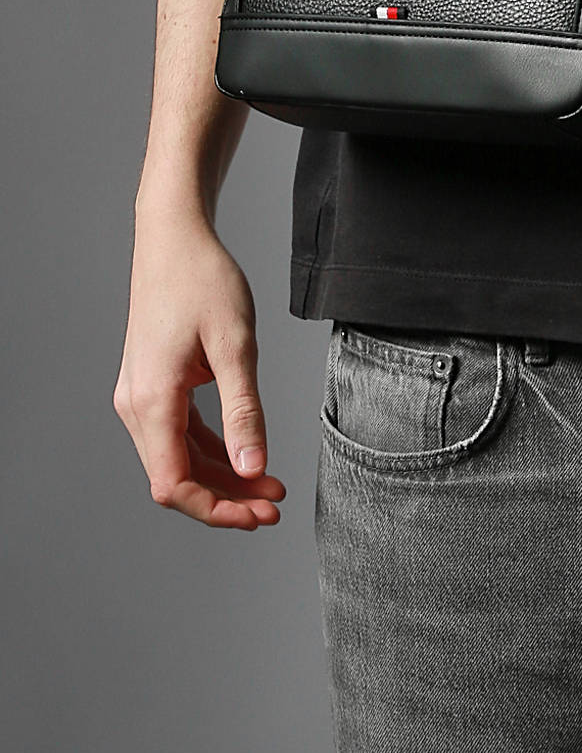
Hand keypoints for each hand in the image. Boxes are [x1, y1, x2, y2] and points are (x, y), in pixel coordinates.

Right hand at [113, 215, 285, 529]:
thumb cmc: (203, 280)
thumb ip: (244, 410)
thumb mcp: (235, 345)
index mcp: (152, 401)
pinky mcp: (153, 386)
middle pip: (175, 478)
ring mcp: (141, 397)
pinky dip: (212, 451)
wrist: (174, 238)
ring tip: (270, 484)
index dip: (217, 510)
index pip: (174, 484)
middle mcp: (136, 406)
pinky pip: (180, 434)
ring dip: (222, 476)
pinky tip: (247, 454)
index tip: (261, 514)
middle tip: (275, 505)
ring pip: (178, 459)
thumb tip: (255, 467)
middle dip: (226, 499)